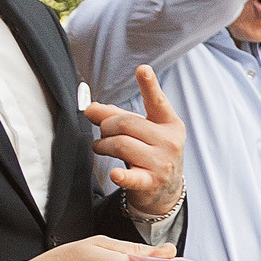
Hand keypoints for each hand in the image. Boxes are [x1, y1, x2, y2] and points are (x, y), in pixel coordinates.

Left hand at [86, 63, 184, 215]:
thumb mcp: (141, 131)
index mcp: (170, 124)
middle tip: (102, 132)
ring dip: (102, 145)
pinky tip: (115, 174)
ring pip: (122, 145)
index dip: (149, 85)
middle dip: (106, 126)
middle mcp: (170, 142)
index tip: (142, 70)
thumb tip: (90, 108)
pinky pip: (132, 176)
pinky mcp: (152, 182)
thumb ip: (116, 116)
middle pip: (126, 124)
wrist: (165, 190)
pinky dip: (121, 175)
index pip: (158, 102)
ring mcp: (162, 163)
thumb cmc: (150, 153)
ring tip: (100, 147)